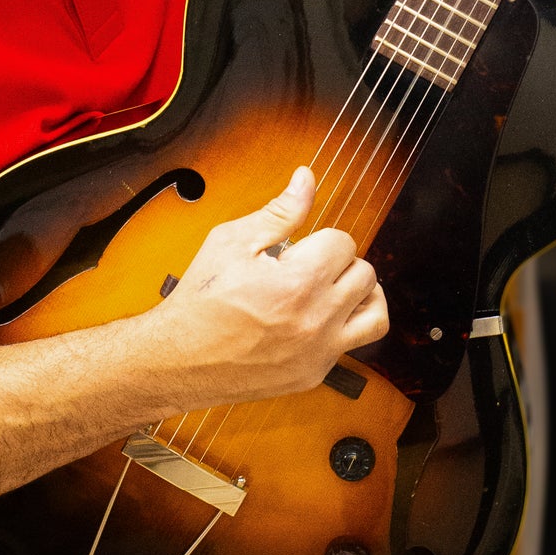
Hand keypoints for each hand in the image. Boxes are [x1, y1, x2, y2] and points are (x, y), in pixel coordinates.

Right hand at [152, 168, 387, 407]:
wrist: (179, 359)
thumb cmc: (201, 300)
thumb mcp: (233, 242)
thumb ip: (279, 211)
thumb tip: (306, 180)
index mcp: (298, 283)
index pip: (344, 243)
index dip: (321, 238)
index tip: (300, 248)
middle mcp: (316, 321)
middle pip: (365, 274)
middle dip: (339, 262)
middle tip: (309, 266)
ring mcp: (318, 352)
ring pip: (376, 314)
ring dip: (361, 295)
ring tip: (335, 288)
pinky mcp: (314, 374)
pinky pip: (352, 346)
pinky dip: (343, 327)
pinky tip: (318, 318)